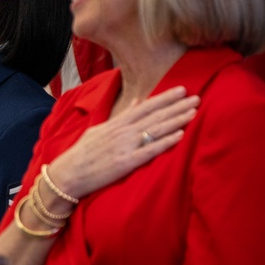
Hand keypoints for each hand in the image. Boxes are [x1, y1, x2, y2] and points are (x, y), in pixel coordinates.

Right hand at [47, 86, 198, 200]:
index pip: (144, 106)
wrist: (67, 174)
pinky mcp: (125, 163)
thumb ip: (119, 116)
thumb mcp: (98, 129)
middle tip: (197, 98)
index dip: (164, 98)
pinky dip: (165, 142)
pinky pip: (149, 151)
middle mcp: (121, 132)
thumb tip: (137, 102)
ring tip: (194, 112)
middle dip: (176, 106)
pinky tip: (180, 135)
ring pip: (155, 130)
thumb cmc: (82, 154)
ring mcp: (124, 147)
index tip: (182, 90)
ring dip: (176, 120)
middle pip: (154, 116)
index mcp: (115, 124)